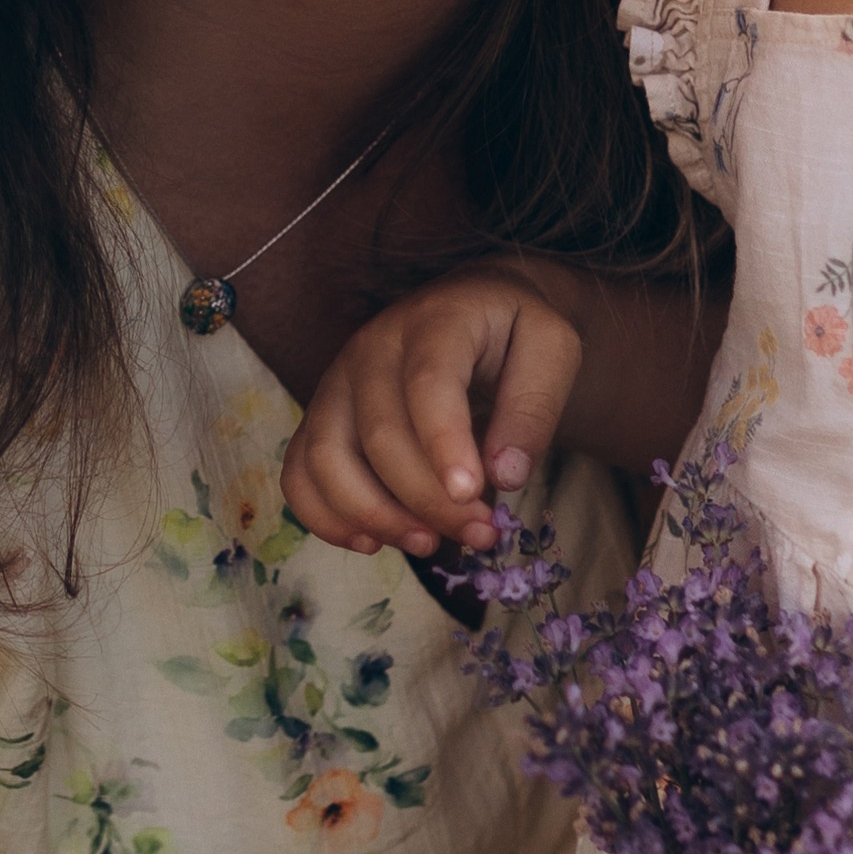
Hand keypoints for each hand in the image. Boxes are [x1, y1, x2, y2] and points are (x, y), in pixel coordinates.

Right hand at [282, 272, 585, 559]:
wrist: (476, 309)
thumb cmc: (515, 334)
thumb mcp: (553, 351)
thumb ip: (533, 408)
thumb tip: (505, 475)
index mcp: (435, 320)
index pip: (427, 383)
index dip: (445, 445)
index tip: (474, 496)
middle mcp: (372, 347)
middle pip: (380, 433)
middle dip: (428, 498)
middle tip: (482, 534)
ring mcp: (338, 381)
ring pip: (325, 456)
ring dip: (373, 514)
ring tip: (430, 544)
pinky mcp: (321, 416)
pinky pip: (299, 472)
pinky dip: (324, 517)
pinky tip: (373, 542)